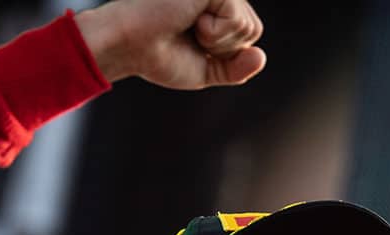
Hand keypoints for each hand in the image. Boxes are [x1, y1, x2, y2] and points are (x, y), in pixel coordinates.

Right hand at [75, 0, 265, 88]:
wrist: (128, 45)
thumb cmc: (158, 56)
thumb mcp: (205, 70)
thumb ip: (235, 68)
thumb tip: (261, 57)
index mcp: (218, 8)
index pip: (249, 36)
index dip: (225, 53)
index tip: (191, 45)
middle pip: (253, 31)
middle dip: (223, 47)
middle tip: (189, 36)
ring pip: (248, 27)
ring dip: (217, 39)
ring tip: (187, 25)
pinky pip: (236, 20)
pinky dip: (214, 31)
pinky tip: (189, 18)